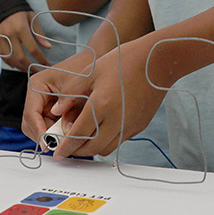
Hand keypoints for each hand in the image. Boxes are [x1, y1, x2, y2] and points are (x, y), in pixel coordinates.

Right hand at [0, 10, 50, 70]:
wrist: (1, 0)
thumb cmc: (20, 9)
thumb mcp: (32, 17)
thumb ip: (39, 33)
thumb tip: (48, 47)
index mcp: (21, 28)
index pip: (33, 49)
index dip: (41, 59)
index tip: (47, 64)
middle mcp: (10, 34)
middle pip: (20, 57)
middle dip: (30, 66)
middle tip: (37, 70)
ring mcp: (1, 37)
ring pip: (9, 58)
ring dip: (18, 67)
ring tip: (26, 69)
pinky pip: (1, 54)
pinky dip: (8, 61)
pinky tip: (15, 64)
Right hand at [21, 48, 98, 144]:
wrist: (93, 61)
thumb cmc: (84, 70)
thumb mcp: (77, 92)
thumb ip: (69, 114)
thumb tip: (65, 137)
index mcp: (36, 85)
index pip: (31, 113)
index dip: (39, 130)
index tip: (48, 144)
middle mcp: (35, 95)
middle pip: (30, 123)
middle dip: (44, 135)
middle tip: (60, 144)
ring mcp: (41, 102)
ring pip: (38, 127)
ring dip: (51, 134)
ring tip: (68, 136)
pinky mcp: (49, 109)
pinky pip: (48, 126)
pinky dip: (57, 132)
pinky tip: (70, 131)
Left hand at [34, 35, 167, 157]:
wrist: (157, 61)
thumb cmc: (123, 62)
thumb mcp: (90, 72)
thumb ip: (70, 93)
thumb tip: (56, 110)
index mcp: (101, 105)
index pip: (78, 135)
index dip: (65, 146)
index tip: (58, 153)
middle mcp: (116, 120)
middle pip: (92, 148)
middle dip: (77, 152)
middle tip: (66, 149)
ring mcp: (130, 125)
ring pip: (107, 148)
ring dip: (92, 148)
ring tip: (81, 141)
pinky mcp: (139, 125)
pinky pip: (119, 141)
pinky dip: (107, 141)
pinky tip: (100, 130)